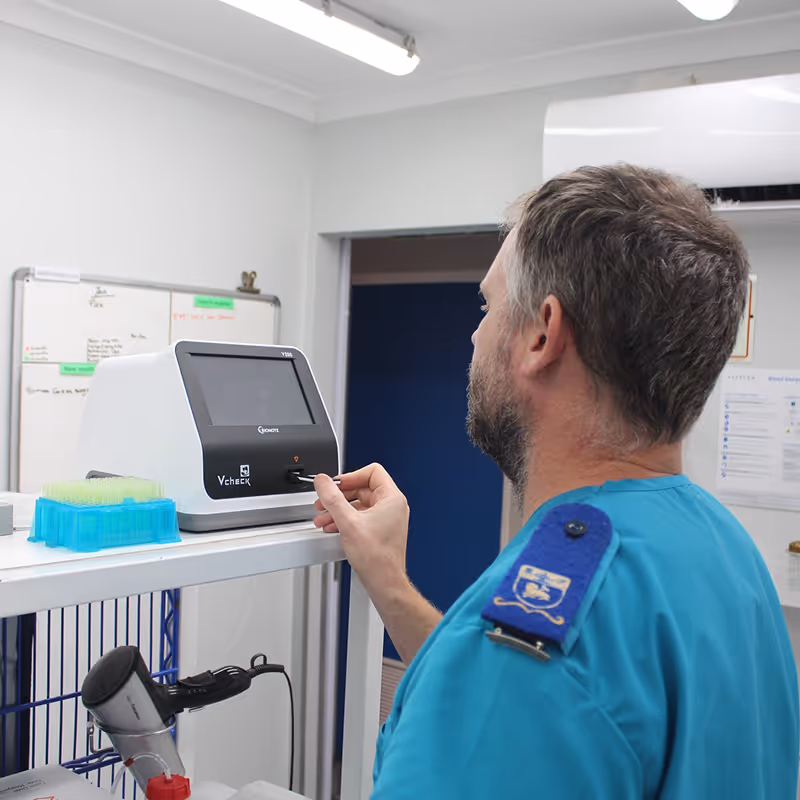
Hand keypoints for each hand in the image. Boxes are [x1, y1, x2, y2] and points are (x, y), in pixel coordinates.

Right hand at [313, 464, 409, 592]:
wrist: (384, 582)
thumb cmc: (376, 557)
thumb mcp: (347, 522)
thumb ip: (332, 498)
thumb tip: (323, 481)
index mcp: (392, 498)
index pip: (372, 472)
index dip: (351, 476)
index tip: (335, 484)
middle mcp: (392, 506)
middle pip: (362, 488)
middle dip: (339, 495)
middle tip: (324, 501)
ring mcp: (388, 519)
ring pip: (359, 504)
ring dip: (339, 509)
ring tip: (323, 517)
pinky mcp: (380, 530)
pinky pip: (361, 517)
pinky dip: (345, 519)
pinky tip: (332, 527)